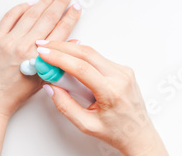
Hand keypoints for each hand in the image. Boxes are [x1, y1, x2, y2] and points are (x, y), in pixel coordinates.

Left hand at [0, 0, 80, 116]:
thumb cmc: (13, 95)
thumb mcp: (41, 80)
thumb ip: (57, 61)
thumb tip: (72, 43)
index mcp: (39, 58)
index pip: (60, 31)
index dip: (70, 17)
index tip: (76, 8)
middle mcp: (24, 47)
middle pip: (47, 18)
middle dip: (60, 3)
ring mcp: (8, 41)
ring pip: (30, 15)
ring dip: (43, 2)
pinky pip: (9, 18)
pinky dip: (19, 8)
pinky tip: (28, 4)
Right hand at [36, 41, 167, 155]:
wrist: (138, 134)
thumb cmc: (116, 131)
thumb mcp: (85, 124)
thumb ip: (65, 105)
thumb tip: (50, 87)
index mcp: (112, 92)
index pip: (81, 68)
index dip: (59, 58)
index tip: (44, 53)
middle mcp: (120, 77)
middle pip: (86, 53)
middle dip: (61, 47)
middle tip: (44, 46)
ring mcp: (123, 71)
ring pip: (91, 53)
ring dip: (70, 51)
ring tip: (52, 54)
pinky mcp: (122, 69)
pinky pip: (97, 58)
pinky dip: (80, 57)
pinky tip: (69, 61)